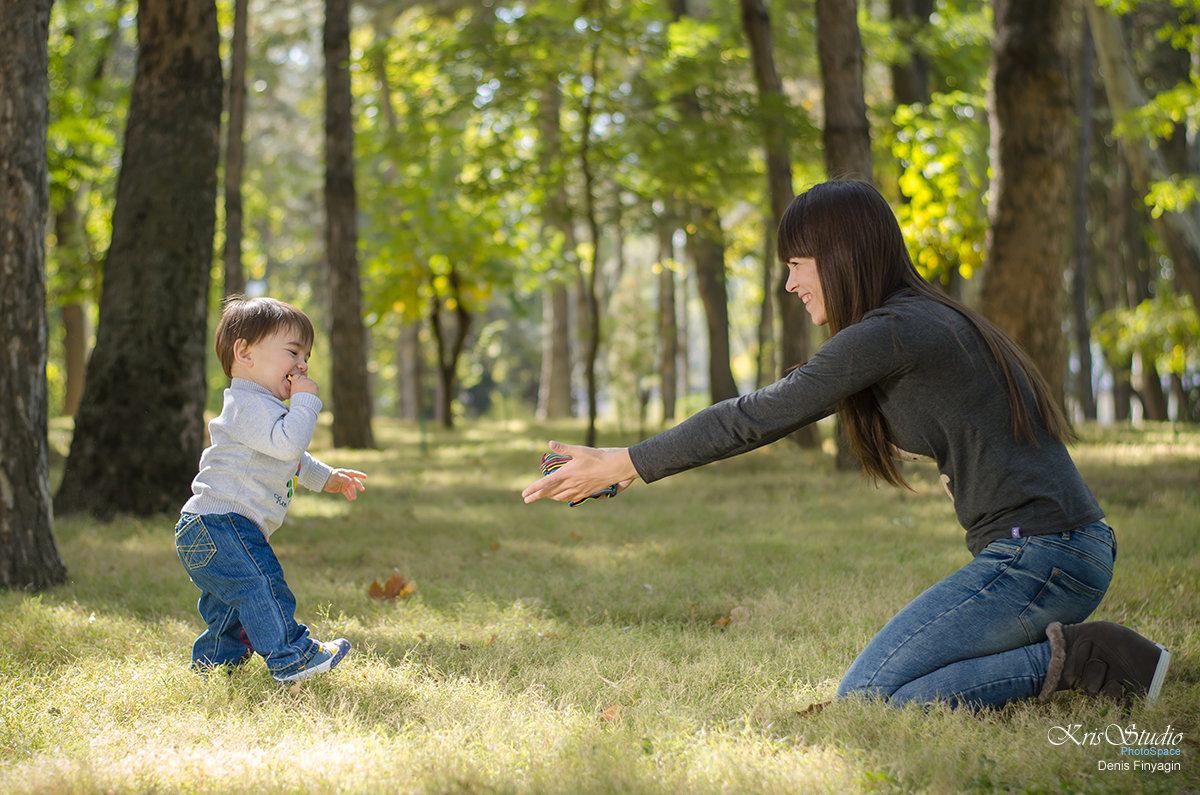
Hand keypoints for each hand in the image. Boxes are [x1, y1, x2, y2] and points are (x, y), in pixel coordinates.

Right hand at [288, 372, 318, 396]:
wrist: (304, 403)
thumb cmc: (296, 399)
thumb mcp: (292, 391)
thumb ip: (294, 385)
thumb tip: (296, 383)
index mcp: (295, 381)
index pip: (296, 376)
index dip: (297, 380)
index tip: (298, 384)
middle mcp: (302, 379)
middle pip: (303, 377)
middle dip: (303, 381)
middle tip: (303, 388)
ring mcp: (309, 381)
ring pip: (309, 380)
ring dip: (308, 384)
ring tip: (307, 392)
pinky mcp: (315, 384)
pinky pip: (313, 384)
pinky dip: (313, 387)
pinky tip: (311, 393)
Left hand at [324, 469, 366, 500]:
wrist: (323, 481)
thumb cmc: (330, 477)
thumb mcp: (337, 477)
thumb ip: (344, 478)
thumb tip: (352, 481)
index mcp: (346, 473)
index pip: (354, 474)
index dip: (360, 475)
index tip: (365, 477)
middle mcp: (347, 478)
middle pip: (354, 482)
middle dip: (359, 486)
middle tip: (362, 489)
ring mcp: (345, 484)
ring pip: (351, 489)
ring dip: (353, 493)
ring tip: (354, 498)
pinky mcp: (342, 489)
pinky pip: (347, 492)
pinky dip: (349, 495)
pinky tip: (351, 499)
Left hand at [522, 440, 637, 503]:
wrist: (614, 468)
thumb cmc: (597, 457)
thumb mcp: (579, 450)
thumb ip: (563, 448)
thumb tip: (550, 443)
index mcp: (566, 473)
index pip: (545, 483)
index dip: (533, 489)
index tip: (524, 494)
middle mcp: (570, 484)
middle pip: (549, 493)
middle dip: (536, 496)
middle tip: (526, 499)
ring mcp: (578, 490)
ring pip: (559, 497)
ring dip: (549, 497)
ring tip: (542, 496)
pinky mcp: (585, 492)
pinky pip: (569, 498)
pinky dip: (561, 498)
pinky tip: (560, 497)